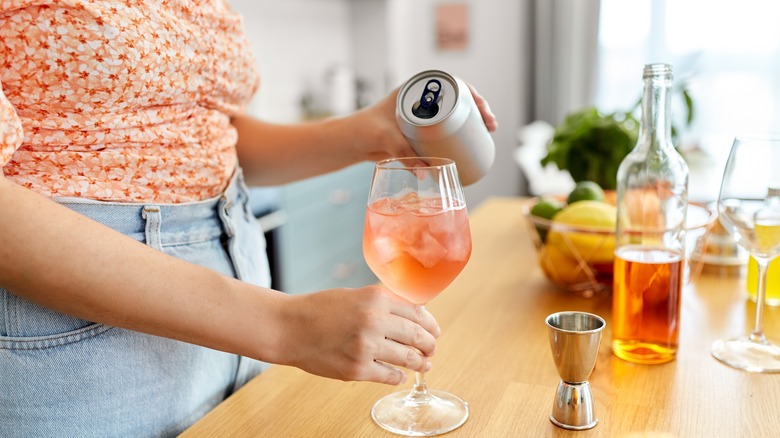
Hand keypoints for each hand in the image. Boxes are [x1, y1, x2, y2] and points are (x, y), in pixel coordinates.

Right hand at [278, 285, 440, 384]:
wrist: (289, 327)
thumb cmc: (320, 309)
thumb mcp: (355, 295)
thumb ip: (383, 303)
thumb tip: (415, 312)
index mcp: (376, 298)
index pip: (417, 312)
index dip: (430, 324)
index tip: (434, 331)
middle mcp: (374, 320)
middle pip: (417, 335)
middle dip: (429, 345)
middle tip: (432, 349)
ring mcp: (366, 347)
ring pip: (407, 358)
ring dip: (420, 363)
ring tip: (425, 365)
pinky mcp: (357, 369)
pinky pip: (389, 375)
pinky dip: (398, 376)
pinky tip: (400, 375)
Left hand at [350, 82, 497, 162]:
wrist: (352, 141)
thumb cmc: (364, 131)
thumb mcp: (385, 138)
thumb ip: (403, 155)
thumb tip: (424, 174)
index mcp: (415, 89)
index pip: (451, 85)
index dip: (472, 95)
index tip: (483, 111)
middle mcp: (422, 99)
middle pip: (458, 100)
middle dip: (479, 110)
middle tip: (491, 126)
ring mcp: (422, 115)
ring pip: (454, 115)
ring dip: (473, 122)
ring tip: (488, 134)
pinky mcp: (421, 131)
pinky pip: (446, 128)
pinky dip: (462, 132)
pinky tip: (476, 140)